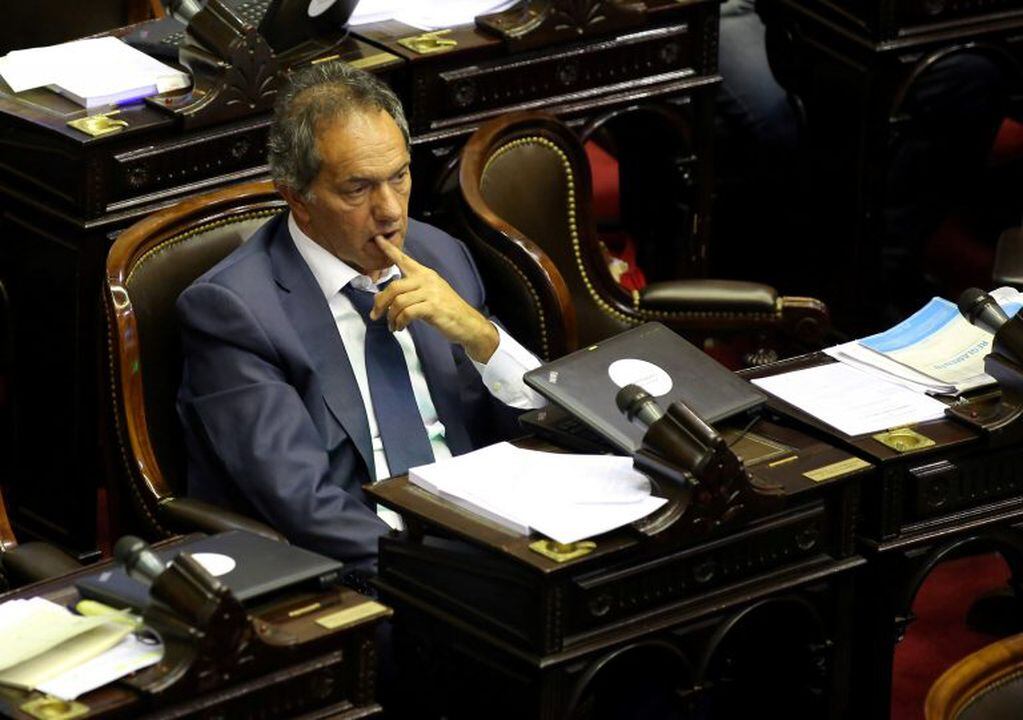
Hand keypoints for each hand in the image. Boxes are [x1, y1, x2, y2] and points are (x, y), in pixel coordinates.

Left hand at [371, 237, 498, 362]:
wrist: (467, 323)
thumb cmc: (446, 310)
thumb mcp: (427, 296)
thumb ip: (407, 293)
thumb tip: (380, 298)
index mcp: (425, 273)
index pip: (404, 259)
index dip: (390, 250)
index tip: (378, 239)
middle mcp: (427, 279)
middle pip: (394, 287)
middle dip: (380, 303)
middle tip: (375, 315)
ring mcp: (430, 293)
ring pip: (398, 302)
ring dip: (391, 317)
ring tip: (393, 325)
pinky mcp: (433, 307)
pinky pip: (407, 313)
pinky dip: (400, 322)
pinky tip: (400, 327)